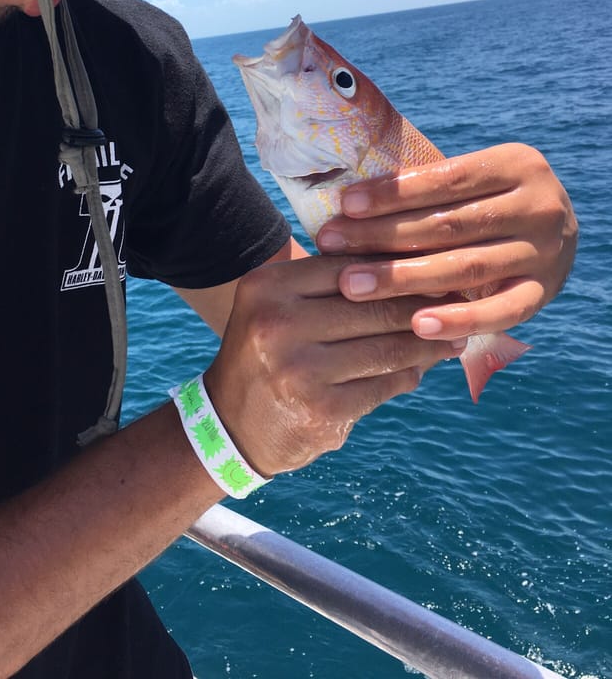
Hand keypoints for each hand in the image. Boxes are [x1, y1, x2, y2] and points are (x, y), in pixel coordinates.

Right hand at [204, 255, 460, 477]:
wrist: (230, 423)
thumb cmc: (268, 352)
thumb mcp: (279, 305)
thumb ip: (332, 284)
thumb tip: (412, 266)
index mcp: (268, 286)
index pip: (351, 266)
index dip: (398, 267)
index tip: (436, 267)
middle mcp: (277, 323)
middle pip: (373, 306)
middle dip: (423, 306)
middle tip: (459, 302)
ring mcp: (298, 370)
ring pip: (386, 349)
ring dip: (427, 345)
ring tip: (452, 339)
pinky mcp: (320, 411)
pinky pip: (383, 387)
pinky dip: (407, 377)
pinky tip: (420, 370)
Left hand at [315, 143, 577, 341]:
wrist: (553, 234)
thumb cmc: (485, 203)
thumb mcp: (470, 182)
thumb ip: (426, 188)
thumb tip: (346, 201)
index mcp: (516, 164)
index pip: (445, 178)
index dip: (393, 192)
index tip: (345, 204)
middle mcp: (539, 206)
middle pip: (449, 224)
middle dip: (383, 235)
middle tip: (331, 244)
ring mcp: (546, 253)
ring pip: (467, 267)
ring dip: (403, 278)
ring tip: (353, 284)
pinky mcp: (544, 294)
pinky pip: (499, 313)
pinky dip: (457, 320)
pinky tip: (415, 326)